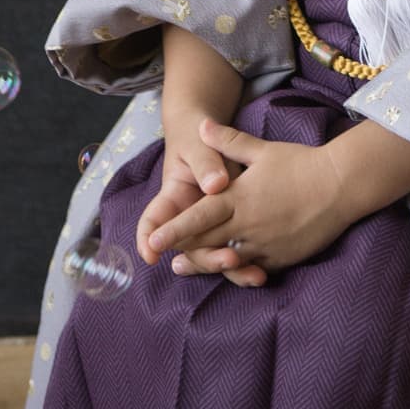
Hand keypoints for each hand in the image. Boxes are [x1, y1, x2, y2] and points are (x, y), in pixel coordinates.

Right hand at [138, 110, 262, 284]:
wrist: (209, 134)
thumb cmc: (197, 137)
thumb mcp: (198, 144)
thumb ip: (205, 163)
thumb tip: (215, 185)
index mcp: (173, 197)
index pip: (153, 221)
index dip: (148, 239)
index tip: (151, 254)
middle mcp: (188, 217)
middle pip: (188, 247)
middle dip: (204, 259)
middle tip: (228, 259)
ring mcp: (208, 225)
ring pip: (211, 253)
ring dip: (228, 266)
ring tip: (252, 274)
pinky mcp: (229, 227)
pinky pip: (232, 249)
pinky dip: (246, 262)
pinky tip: (261, 272)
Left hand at [144, 118, 351, 278]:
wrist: (340, 186)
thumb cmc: (300, 164)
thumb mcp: (262, 149)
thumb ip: (228, 140)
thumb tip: (201, 125)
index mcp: (239, 198)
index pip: (198, 216)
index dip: (174, 230)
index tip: (153, 240)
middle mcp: (247, 224)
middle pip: (206, 242)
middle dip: (182, 249)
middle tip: (158, 254)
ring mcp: (264, 245)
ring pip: (225, 259)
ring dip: (203, 263)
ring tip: (182, 268)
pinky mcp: (280, 258)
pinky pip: (252, 267)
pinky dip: (235, 268)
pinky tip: (226, 267)